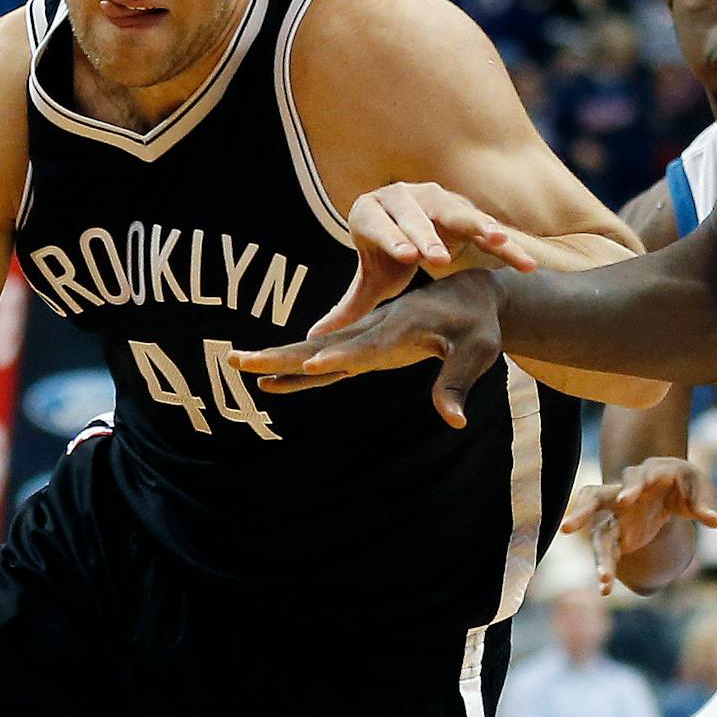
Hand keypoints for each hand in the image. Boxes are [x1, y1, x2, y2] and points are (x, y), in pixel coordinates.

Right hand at [229, 270, 504, 426]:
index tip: (313, 365)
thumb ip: (458, 383)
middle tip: (242, 360)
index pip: (368, 345)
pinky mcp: (364, 345)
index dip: (343, 355)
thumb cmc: (477, 324)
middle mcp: (376, 328)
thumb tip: (453, 420)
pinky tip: (273, 382)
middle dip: (284, 355)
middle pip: (324, 345)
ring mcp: (366, 336)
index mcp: (403, 326)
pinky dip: (299, 370)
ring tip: (238, 364)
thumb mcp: (478, 352)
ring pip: (316, 350)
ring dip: (278, 359)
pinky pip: (326, 358)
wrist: (471, 295)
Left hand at [313, 182, 537, 336]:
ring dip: (477, 227)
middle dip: (429, 236)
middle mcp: (404, 197)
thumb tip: (314, 336)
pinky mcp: (466, 208)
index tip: (406, 257)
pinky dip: (505, 243)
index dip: (393, 238)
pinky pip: (487, 225)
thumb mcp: (374, 279)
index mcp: (371, 212)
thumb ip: (352, 306)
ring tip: (496, 242)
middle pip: (416, 217)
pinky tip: (524, 262)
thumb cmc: (390, 255)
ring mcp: (438, 199)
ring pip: (457, 213)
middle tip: (439, 258)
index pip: (379, 224)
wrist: (416, 224)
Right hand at [561, 458, 716, 595]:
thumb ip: (705, 503)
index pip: (635, 477)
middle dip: (582, 511)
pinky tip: (605, 589)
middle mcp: (622, 494)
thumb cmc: (684, 484)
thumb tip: (714, 521)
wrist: (667, 485)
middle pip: (593, 496)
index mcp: (646, 475)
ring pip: (597, 533)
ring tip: (603, 580)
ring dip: (599, 556)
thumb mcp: (700, 487)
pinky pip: (606, 552)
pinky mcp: (615, 535)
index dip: (630, 488)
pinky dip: (606, 568)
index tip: (624, 500)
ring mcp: (614, 515)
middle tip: (567, 528)